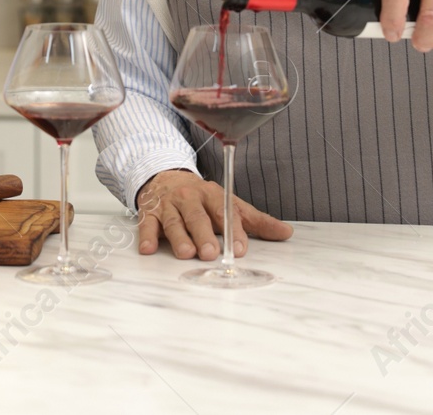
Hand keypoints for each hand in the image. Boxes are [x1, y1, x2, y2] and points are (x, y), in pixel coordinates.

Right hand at [135, 169, 292, 258]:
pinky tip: (148, 248)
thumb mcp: (228, 203)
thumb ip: (255, 221)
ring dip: (179, 238)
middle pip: (197, 217)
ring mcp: (168, 205)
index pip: (223, 211)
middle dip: (204, 235)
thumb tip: (286, 233)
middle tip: (211, 253)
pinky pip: (147, 224)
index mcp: (212, 194)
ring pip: (174, 222)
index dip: (232, 230)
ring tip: (186, 254)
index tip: (239, 248)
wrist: (165, 177)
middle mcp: (189, 198)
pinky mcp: (150, 212)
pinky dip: (146, 236)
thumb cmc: (201, 198)